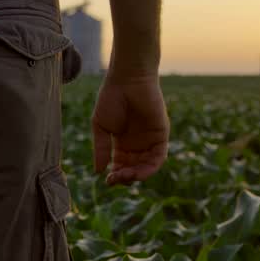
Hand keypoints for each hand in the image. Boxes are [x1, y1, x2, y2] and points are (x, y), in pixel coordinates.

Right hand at [91, 71, 169, 185]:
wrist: (128, 80)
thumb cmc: (112, 98)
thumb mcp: (101, 126)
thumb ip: (101, 148)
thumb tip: (98, 171)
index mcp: (122, 143)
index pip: (121, 166)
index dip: (115, 176)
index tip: (107, 180)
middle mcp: (137, 144)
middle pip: (134, 169)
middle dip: (125, 178)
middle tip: (115, 179)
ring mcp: (150, 140)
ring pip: (146, 166)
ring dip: (137, 176)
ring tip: (126, 176)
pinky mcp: (161, 135)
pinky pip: (159, 158)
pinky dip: (150, 168)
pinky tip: (138, 172)